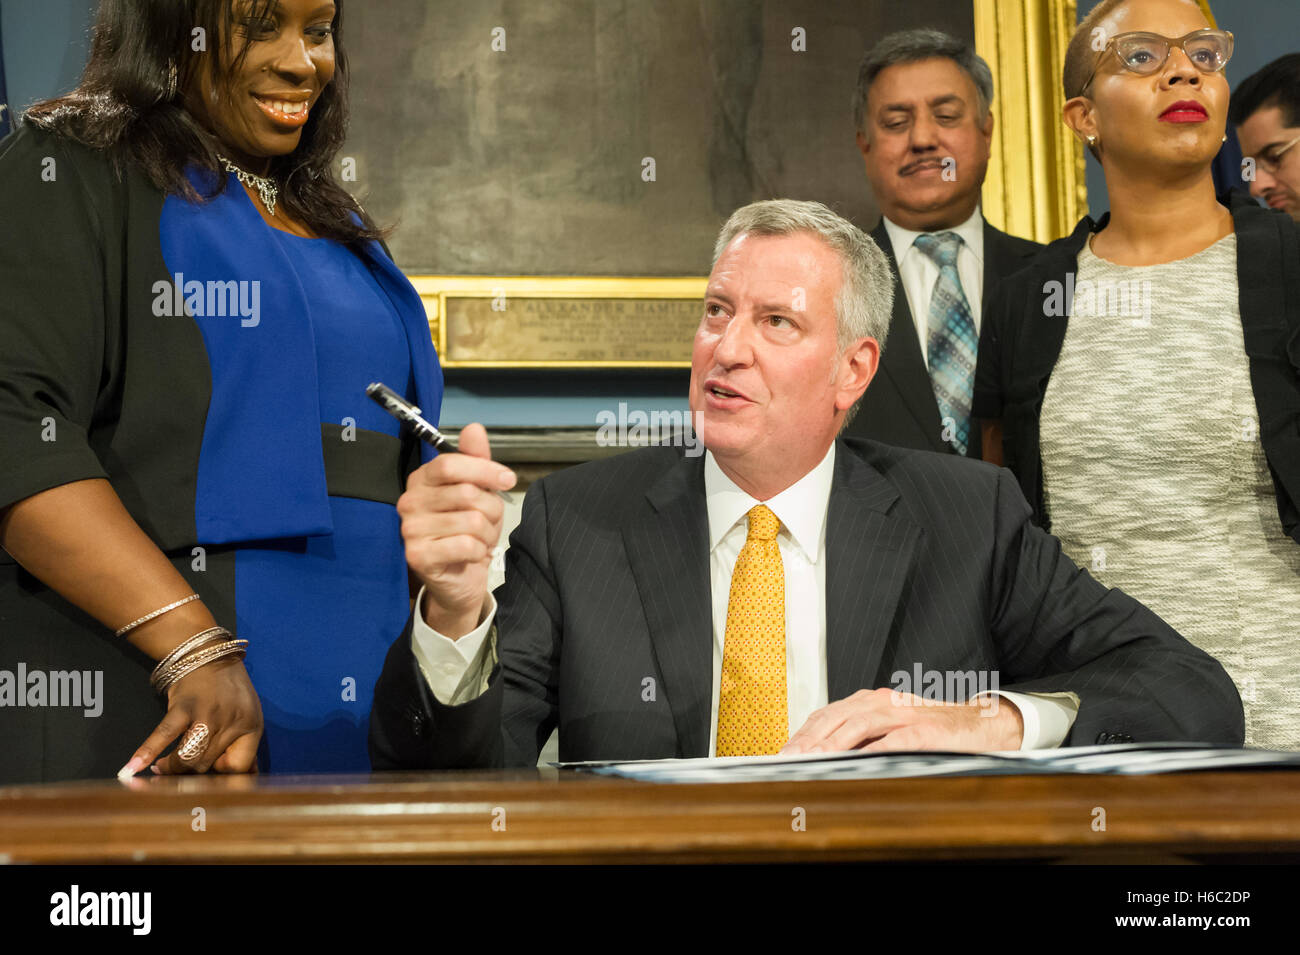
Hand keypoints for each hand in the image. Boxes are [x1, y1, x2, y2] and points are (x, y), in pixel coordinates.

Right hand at [118, 657, 263, 775]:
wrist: (208, 654)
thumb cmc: (229, 689)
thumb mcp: (248, 713)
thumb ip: (245, 744)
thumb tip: (249, 775)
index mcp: (251, 725)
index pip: (238, 766)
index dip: (222, 773)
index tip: (210, 769)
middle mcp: (232, 722)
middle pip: (207, 765)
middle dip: (191, 773)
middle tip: (179, 772)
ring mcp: (207, 714)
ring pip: (188, 758)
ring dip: (172, 769)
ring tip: (161, 769)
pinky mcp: (183, 706)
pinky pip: (164, 735)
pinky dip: (146, 753)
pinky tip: (131, 769)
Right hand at [397, 423, 515, 637]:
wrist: (459, 579)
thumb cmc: (467, 532)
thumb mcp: (478, 493)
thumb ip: (476, 461)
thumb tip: (474, 428)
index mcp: (421, 480)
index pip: (451, 464)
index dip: (485, 470)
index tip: (508, 480)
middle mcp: (409, 502)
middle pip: (466, 493)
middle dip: (491, 509)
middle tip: (490, 523)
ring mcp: (410, 529)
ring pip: (471, 520)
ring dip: (487, 533)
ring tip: (480, 540)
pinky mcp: (418, 555)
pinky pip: (465, 544)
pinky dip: (478, 551)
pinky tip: (471, 555)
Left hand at [780, 688, 1023, 753]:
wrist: (979, 723)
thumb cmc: (932, 729)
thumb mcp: (890, 728)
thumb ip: (860, 738)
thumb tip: (823, 757)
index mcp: (871, 701)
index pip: (827, 715)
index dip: (803, 734)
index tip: (785, 753)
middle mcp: (883, 702)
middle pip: (836, 718)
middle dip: (809, 740)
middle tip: (789, 760)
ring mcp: (905, 715)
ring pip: (859, 725)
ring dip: (833, 744)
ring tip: (813, 760)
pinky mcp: (926, 731)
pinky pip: (896, 740)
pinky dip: (876, 750)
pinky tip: (858, 762)